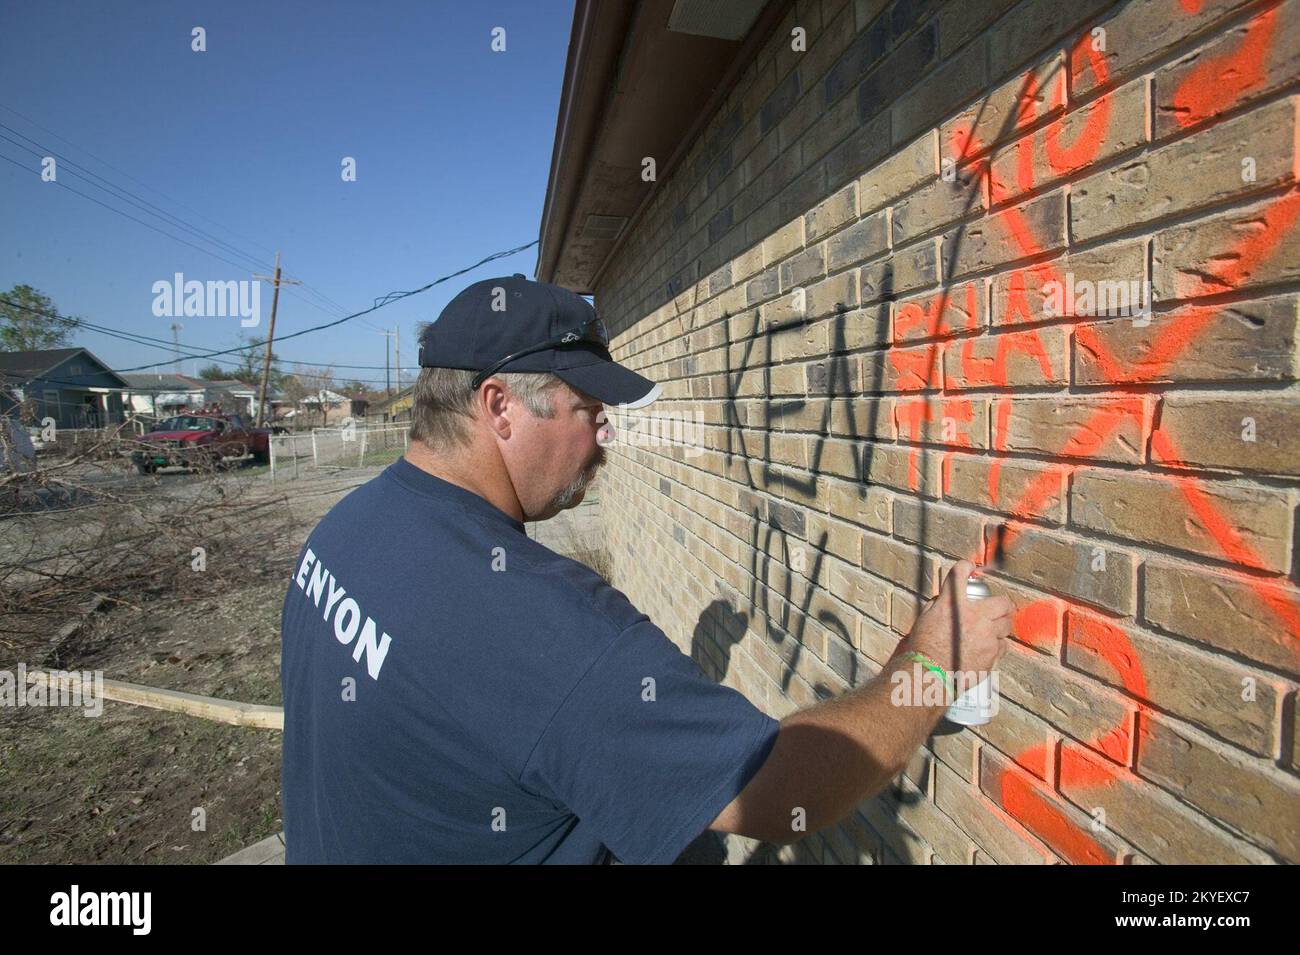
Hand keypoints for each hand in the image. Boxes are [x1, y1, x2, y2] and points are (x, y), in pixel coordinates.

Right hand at [896, 560, 1012, 677]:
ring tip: (992, 630)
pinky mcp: (992, 655)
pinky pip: (1002, 646)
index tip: (968, 567)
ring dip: (1000, 625)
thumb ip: (938, 605)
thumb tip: (945, 600)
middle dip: (1001, 604)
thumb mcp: (925, 619)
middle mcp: (975, 617)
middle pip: (1002, 602)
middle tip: (997, 607)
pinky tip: (987, 648)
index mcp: (954, 604)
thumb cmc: (922, 648)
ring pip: (1006, 626)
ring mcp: (987, 637)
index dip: (965, 567)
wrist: (929, 675)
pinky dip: (996, 645)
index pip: (960, 574)